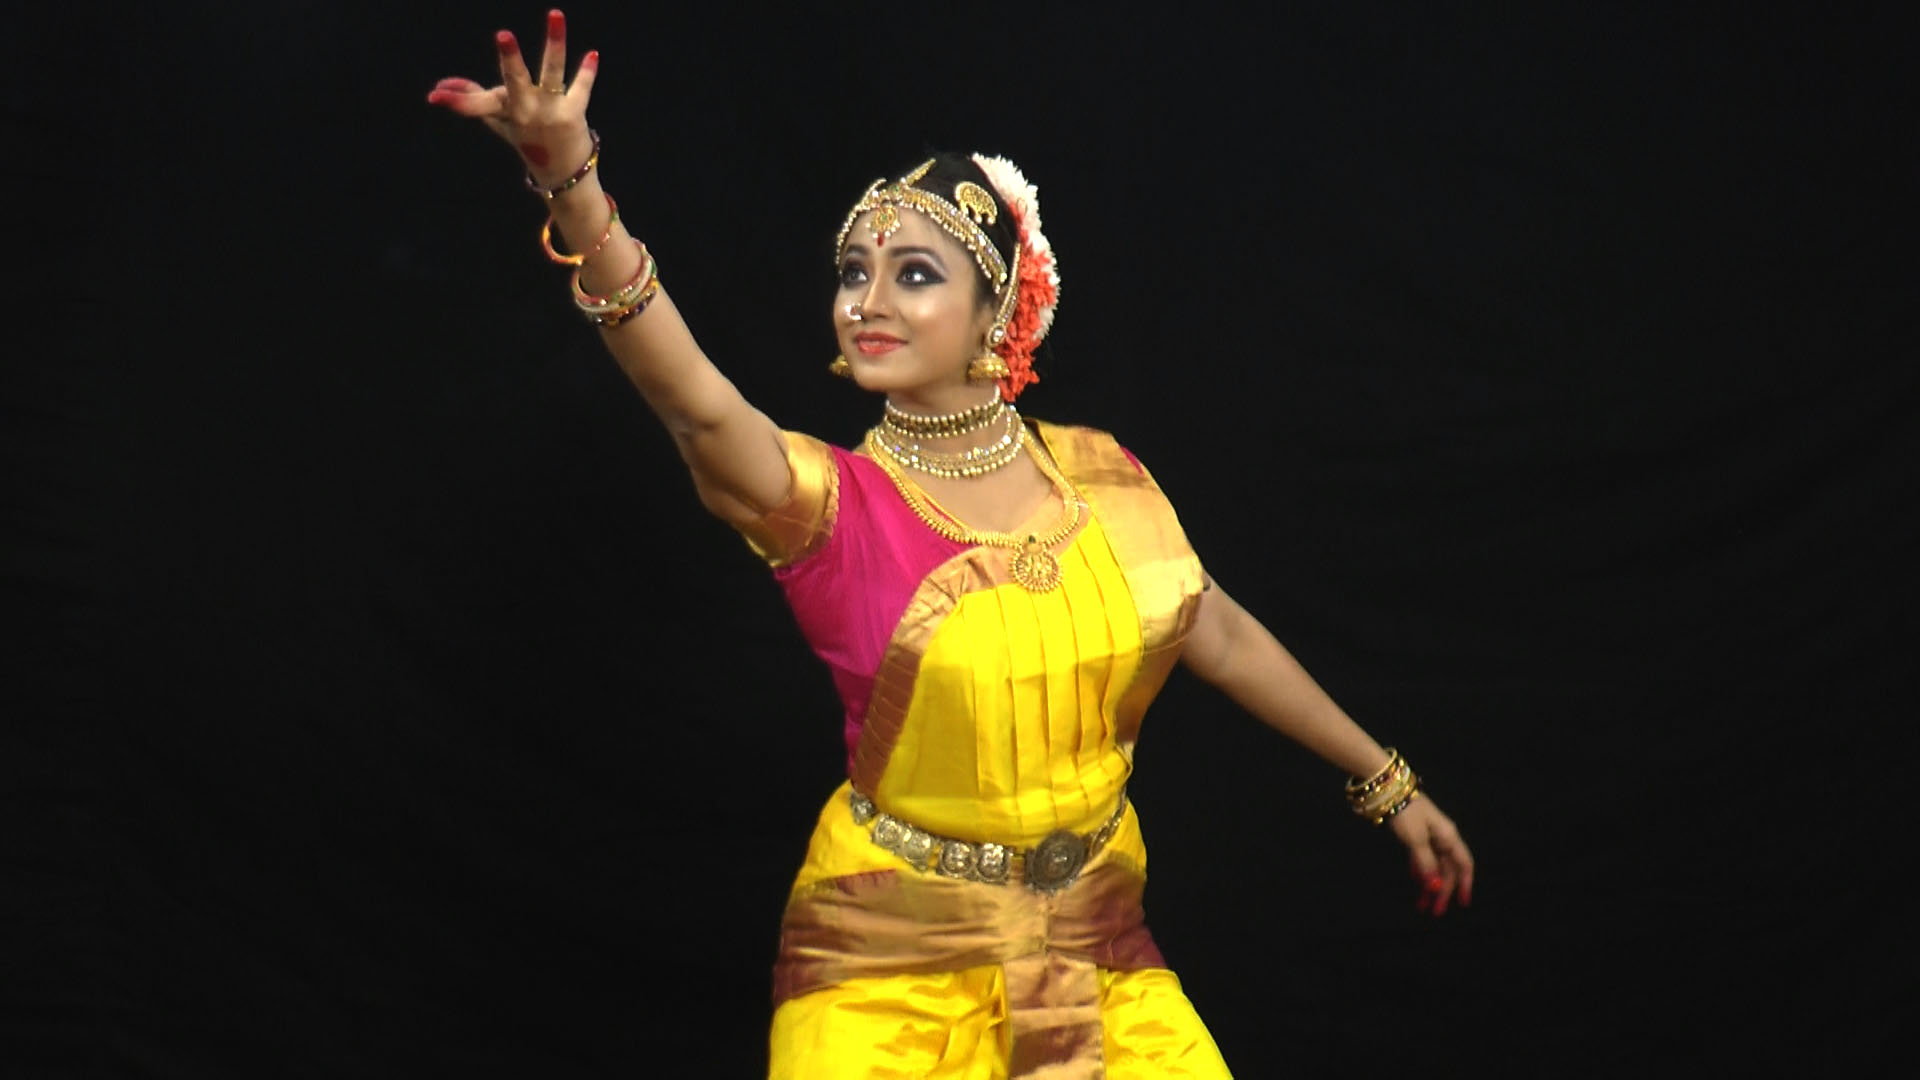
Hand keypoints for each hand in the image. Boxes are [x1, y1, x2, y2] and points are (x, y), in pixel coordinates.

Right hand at [425, 9, 598, 185]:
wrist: (563, 174)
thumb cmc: (528, 140)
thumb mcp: (499, 120)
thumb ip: (474, 98)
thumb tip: (443, 86)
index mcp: (506, 111)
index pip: (476, 104)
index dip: (455, 100)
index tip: (435, 95)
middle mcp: (527, 110)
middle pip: (515, 80)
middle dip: (510, 58)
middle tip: (503, 35)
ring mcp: (551, 110)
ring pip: (552, 71)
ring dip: (554, 43)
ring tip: (555, 14)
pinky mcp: (573, 114)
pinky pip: (581, 88)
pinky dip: (587, 72)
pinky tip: (593, 55)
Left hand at [1387, 796, 1473, 915]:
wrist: (1387, 789)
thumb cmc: (1405, 812)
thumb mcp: (1416, 840)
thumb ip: (1426, 863)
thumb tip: (1434, 886)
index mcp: (1449, 837)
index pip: (1464, 864)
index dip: (1465, 884)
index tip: (1462, 903)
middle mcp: (1443, 837)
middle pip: (1447, 869)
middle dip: (1441, 891)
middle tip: (1434, 911)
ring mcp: (1429, 836)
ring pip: (1434, 865)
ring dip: (1429, 884)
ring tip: (1422, 904)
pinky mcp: (1415, 834)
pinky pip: (1422, 858)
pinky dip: (1420, 871)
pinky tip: (1416, 881)